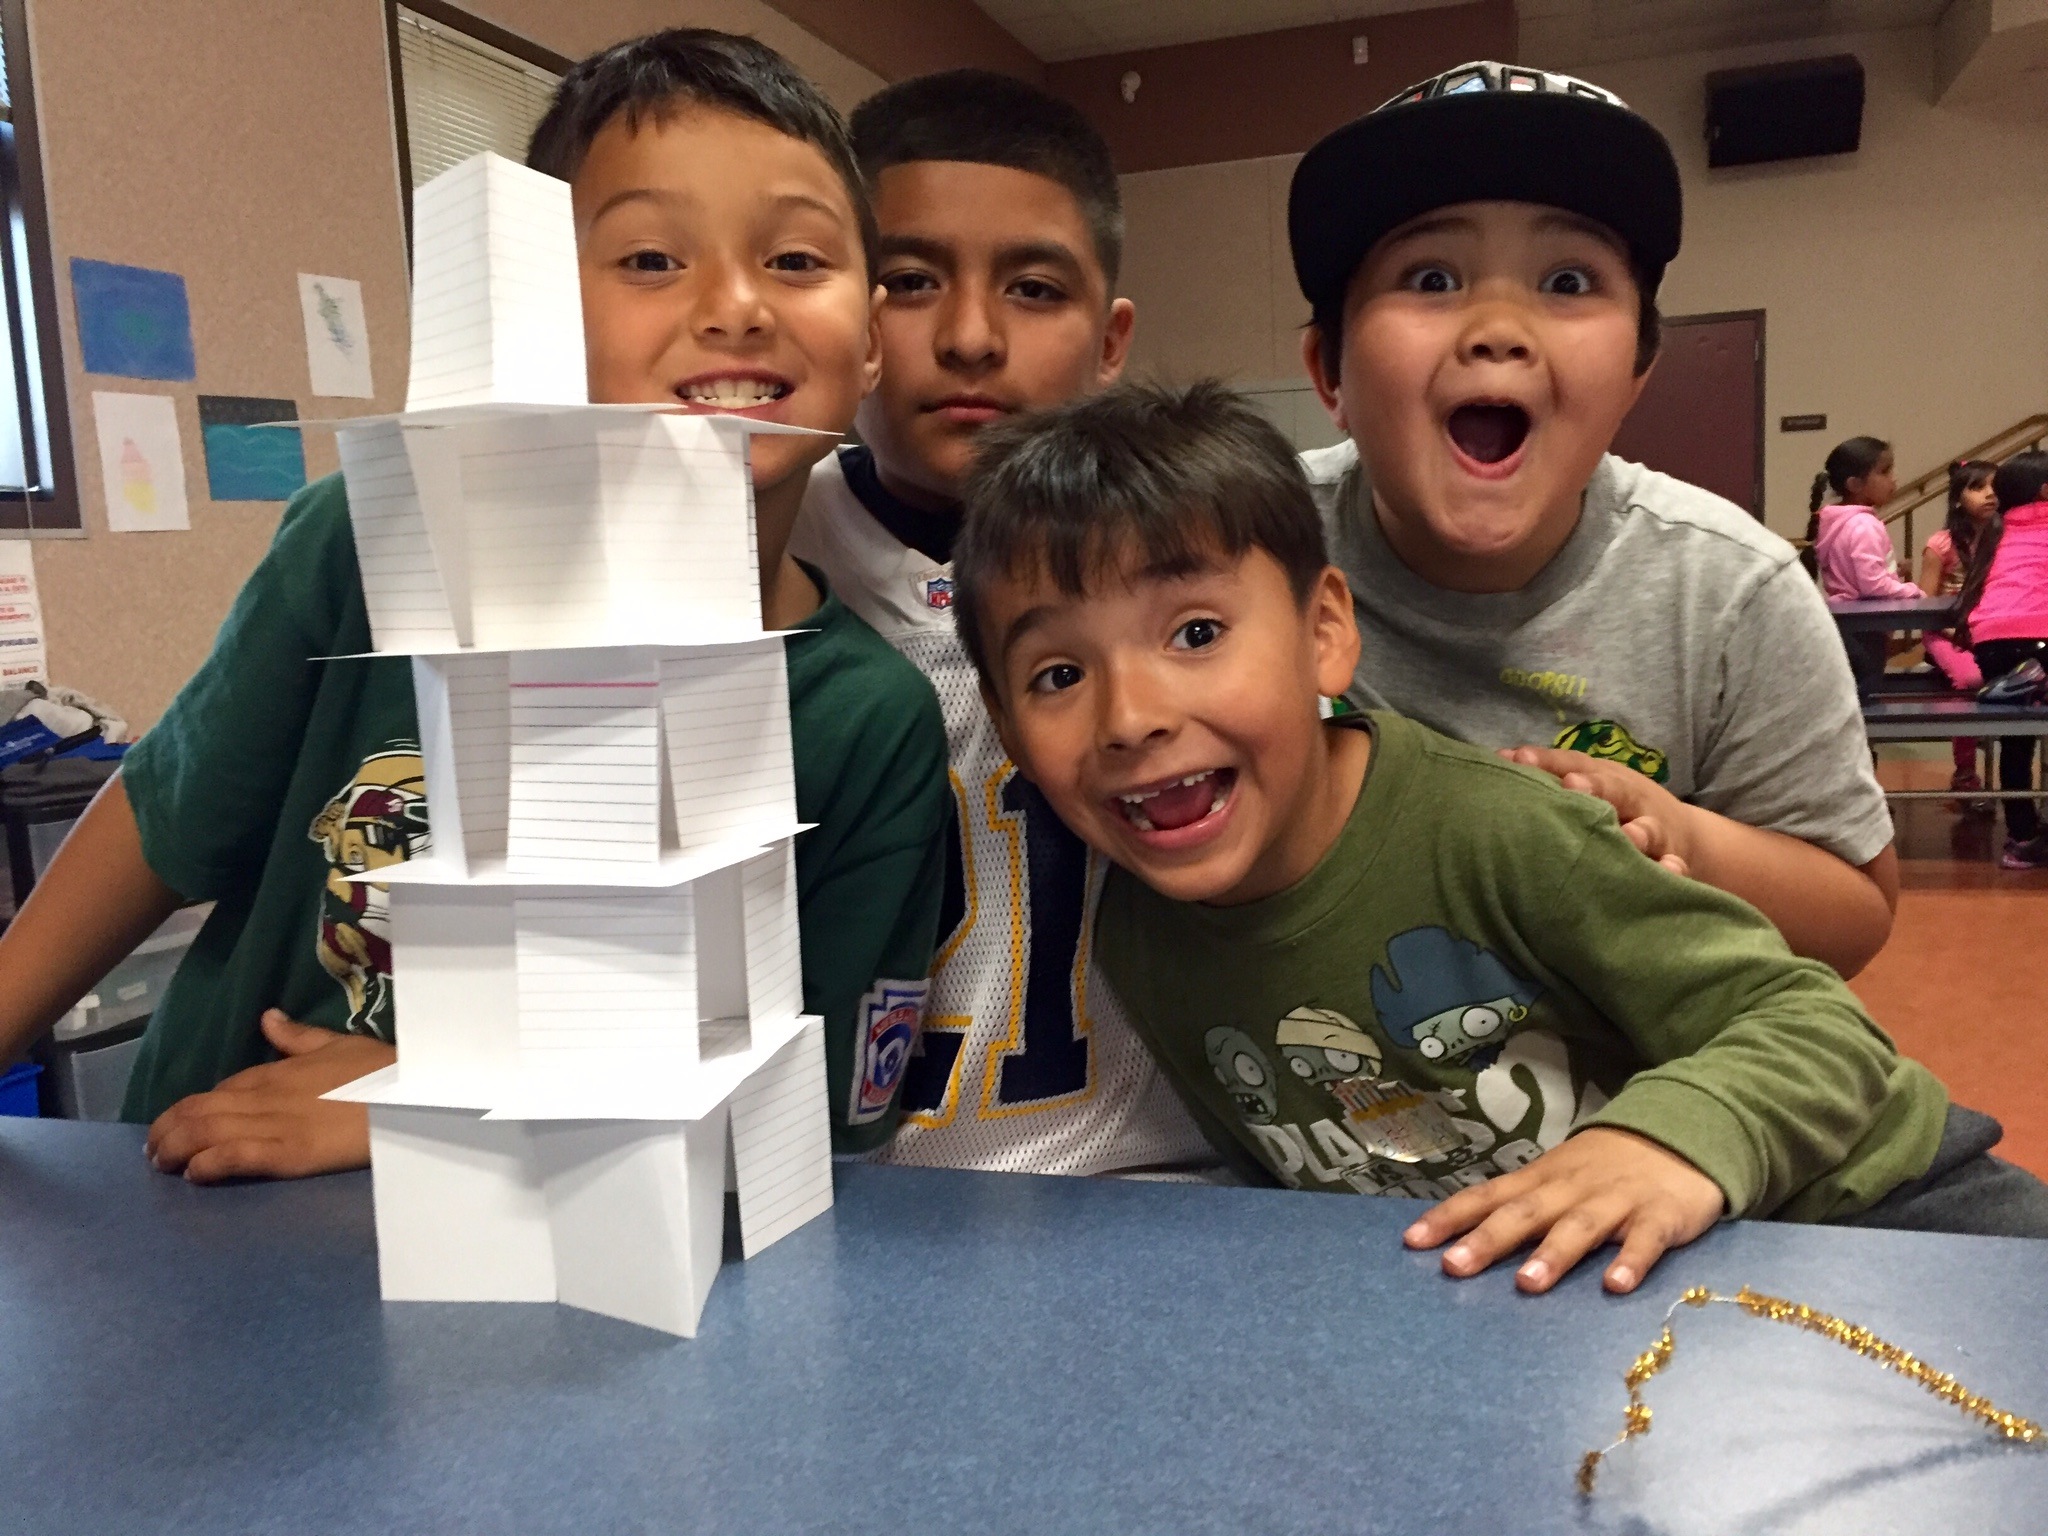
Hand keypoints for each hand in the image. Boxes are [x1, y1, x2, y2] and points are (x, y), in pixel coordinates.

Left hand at [145, 1009, 392, 1182]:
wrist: (412, 1096)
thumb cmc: (383, 1072)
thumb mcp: (339, 1045)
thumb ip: (298, 1037)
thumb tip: (267, 1017)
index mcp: (277, 1071)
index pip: (219, 1090)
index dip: (190, 1108)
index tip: (175, 1123)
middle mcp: (266, 1096)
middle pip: (200, 1111)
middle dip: (168, 1130)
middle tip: (153, 1150)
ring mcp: (275, 1126)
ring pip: (206, 1133)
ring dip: (175, 1149)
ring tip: (162, 1164)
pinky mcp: (288, 1154)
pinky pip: (234, 1156)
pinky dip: (207, 1164)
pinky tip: (194, 1173)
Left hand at [1402, 1127, 1726, 1294]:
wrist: (1682, 1132)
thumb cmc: (1607, 1167)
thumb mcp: (1558, 1177)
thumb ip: (1521, 1206)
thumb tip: (1464, 1237)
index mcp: (1541, 1180)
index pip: (1487, 1196)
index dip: (1450, 1217)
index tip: (1412, 1242)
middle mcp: (1571, 1189)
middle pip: (1525, 1213)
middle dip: (1488, 1239)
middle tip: (1454, 1267)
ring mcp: (1617, 1201)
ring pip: (1581, 1226)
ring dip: (1554, 1254)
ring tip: (1528, 1284)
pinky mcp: (1662, 1215)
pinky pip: (1646, 1240)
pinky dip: (1632, 1260)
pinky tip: (1616, 1285)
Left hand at [1499, 746, 1694, 876]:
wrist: (1678, 835)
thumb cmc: (1613, 808)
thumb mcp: (1587, 786)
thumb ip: (1548, 776)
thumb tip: (1497, 760)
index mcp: (1601, 777)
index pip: (1572, 762)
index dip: (1546, 760)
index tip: (1517, 758)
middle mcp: (1627, 798)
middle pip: (1612, 789)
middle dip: (1593, 787)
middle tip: (1573, 784)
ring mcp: (1652, 828)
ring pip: (1647, 828)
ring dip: (1637, 832)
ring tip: (1629, 836)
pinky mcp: (1670, 858)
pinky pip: (1674, 866)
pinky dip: (1672, 869)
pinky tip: (1669, 870)